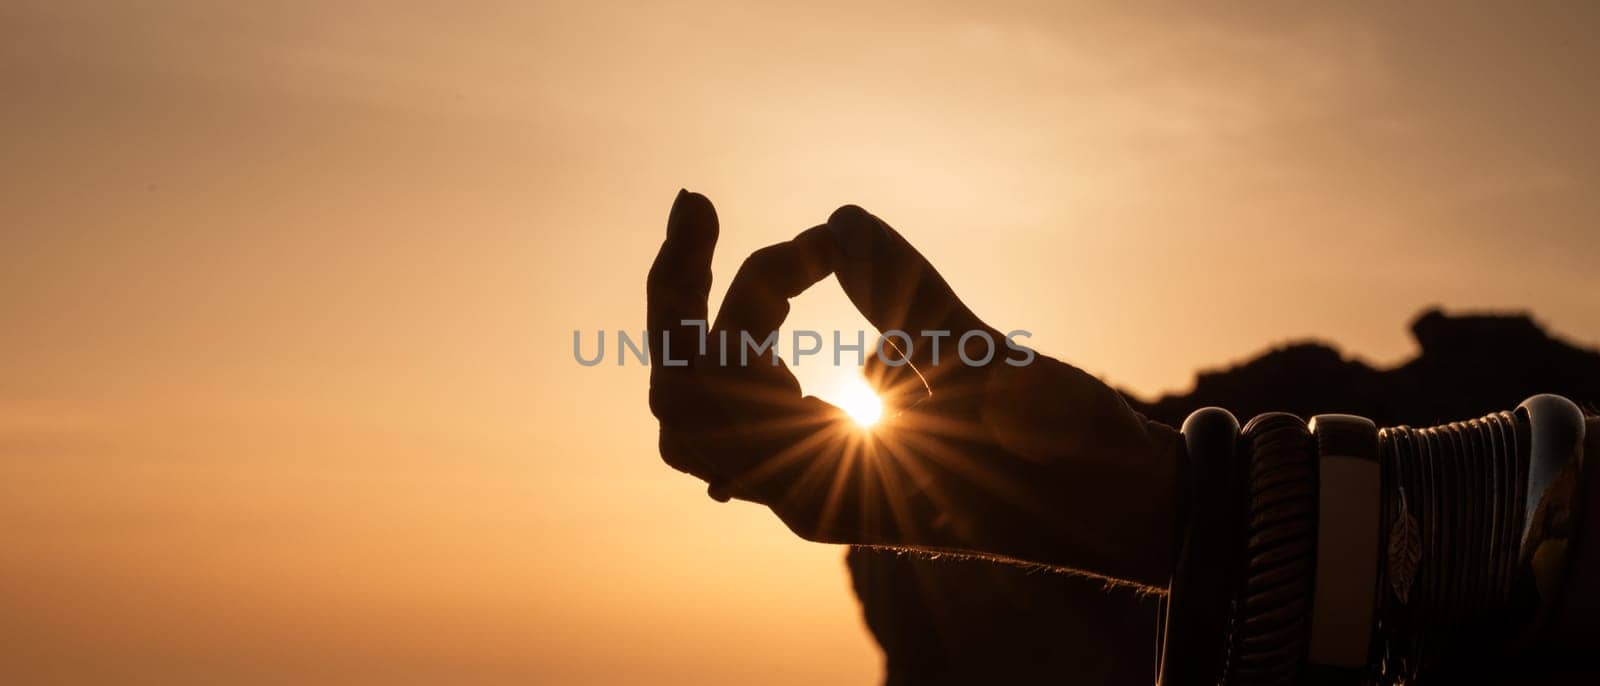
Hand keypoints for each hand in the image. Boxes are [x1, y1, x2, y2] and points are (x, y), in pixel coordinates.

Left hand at [647, 191, 1183, 586]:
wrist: (1123, 509)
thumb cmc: (1074, 459)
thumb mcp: (998, 368)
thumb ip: (914, 299)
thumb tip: (838, 221)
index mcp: (820, 490)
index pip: (691, 393)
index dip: (685, 295)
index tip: (727, 212)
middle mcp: (804, 492)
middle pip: (683, 395)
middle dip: (681, 296)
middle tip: (698, 206)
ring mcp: (822, 477)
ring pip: (718, 401)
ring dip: (728, 314)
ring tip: (788, 251)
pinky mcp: (849, 455)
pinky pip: (763, 401)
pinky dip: (760, 336)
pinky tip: (802, 283)